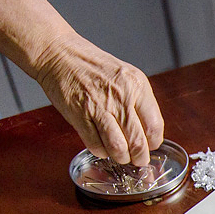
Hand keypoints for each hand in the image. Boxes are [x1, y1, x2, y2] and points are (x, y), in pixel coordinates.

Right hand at [33, 33, 164, 165]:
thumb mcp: (126, 76)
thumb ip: (139, 102)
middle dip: (140, 157)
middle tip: (138, 159)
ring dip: (121, 157)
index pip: (155, 126)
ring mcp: (99, 107)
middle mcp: (120, 97)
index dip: (153, 142)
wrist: (60, 54)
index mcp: (136, 86)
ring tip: (121, 156)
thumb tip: (148, 133)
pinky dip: (101, 152)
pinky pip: (95, 145)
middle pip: (138, 141)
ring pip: (118, 147)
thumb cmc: (93, 66)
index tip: (149, 146)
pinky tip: (102, 147)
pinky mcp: (79, 116)